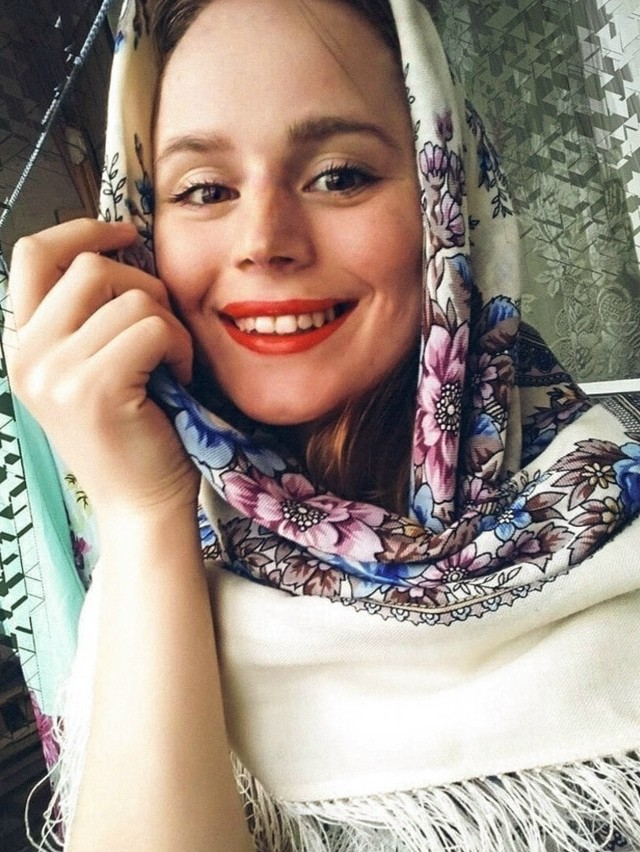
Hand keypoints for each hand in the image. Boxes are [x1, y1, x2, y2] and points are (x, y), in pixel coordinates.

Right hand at [6, 219, 198, 517]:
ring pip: (130, 296)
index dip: (82, 229)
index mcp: (20, 345)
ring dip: (167, 323)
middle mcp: (26, 356)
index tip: (127, 235)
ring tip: (171, 363)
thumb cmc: (130, 433)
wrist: (140, 503)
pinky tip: (178, 378)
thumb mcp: (90, 368)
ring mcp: (55, 373)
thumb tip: (118, 247)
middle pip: (90, 267)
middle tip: (162, 329)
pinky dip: (179, 346)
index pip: (32, 253)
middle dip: (143, 287)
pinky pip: (154, 327)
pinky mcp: (95, 388)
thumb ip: (86, 316)